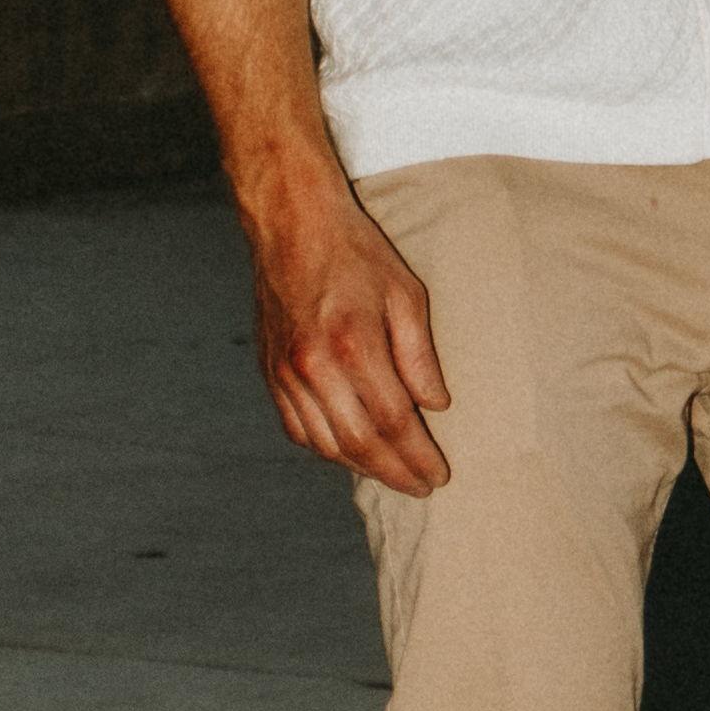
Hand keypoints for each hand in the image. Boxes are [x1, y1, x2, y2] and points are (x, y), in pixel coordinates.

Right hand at [241, 160, 452, 491]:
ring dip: (362, 468)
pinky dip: (325, 450)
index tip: (440, 474)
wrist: (291, 223)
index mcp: (352, 344)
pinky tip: (350, 453)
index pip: (393, 420)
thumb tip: (436, 406)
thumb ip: (420, 354)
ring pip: (325, 444)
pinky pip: (297, 429)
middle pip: (359, 442)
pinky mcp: (269, 372)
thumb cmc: (356, 252)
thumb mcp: (405, 292)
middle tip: (421, 487)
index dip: (419, 455)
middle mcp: (313, 366)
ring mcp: (286, 372)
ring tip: (393, 474)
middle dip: (395, 472)